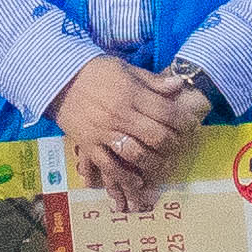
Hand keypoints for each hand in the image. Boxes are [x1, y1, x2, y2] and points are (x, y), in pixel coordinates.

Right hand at [51, 57, 197, 205]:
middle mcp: (119, 115)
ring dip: (152, 164)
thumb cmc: (96, 72)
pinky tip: (136, 182)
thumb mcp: (126, 69)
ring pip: (134, 154)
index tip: (192, 126)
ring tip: (162, 167)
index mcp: (131, 94)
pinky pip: (107, 166)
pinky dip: (123, 177)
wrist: (59, 79)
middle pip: (154, 136)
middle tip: (178, 146)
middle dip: (172, 144)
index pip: (165, 111)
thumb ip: (153, 81)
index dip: (183, 121)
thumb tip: (179, 85)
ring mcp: (103, 132)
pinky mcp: (89, 145)